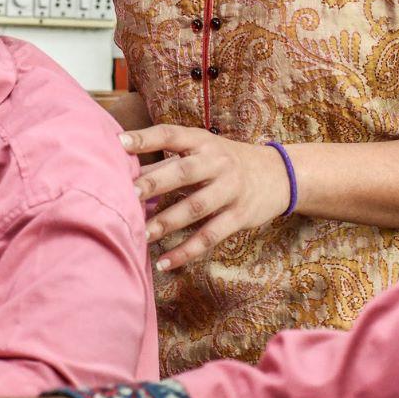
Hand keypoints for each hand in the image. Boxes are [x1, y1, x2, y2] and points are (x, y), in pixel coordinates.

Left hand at [121, 125, 291, 269]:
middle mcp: (217, 162)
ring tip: (141, 234)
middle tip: (128, 193)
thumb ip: (168, 161)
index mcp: (202, 141)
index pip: (171, 135)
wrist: (278, 174)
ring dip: (166, 222)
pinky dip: (186, 251)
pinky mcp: (239, 216)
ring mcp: (230, 189)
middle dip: (155, 182)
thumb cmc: (225, 162)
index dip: (146, 138)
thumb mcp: (202, 151)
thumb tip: (123, 172)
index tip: (120, 142)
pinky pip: (210, 236)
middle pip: (184, 172)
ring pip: (195, 207)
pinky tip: (164, 262)